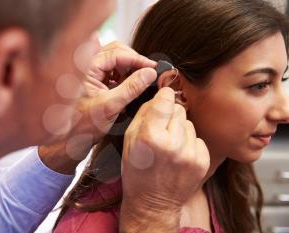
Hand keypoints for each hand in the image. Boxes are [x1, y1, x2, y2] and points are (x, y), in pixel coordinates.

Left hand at [39, 41, 156, 173]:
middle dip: (134, 62)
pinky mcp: (95, 81)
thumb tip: (150, 73)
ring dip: (129, 69)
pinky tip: (130, 88)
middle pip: (116, 52)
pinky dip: (124, 77)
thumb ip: (131, 88)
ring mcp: (91, 73)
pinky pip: (113, 72)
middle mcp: (86, 67)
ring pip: (115, 61)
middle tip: (148, 74)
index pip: (116, 53)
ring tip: (139, 83)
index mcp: (86, 69)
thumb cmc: (82, 127)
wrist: (70, 140)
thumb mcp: (110, 107)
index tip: (153, 68)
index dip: (137, 59)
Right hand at [120, 88, 209, 231]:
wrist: (153, 203)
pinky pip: (198, 138)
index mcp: (151, 137)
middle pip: (179, 110)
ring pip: (189, 124)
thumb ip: (143, 113)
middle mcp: (173, 144)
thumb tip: (160, 96)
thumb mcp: (129, 140)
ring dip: (180, 131)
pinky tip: (179, 156)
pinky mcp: (202, 161)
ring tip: (170, 147)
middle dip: (170, 116)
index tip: (162, 101)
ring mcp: (190, 154)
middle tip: (161, 132)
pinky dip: (189, 143)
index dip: (163, 98)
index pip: (166, 99)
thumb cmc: (137, 171)